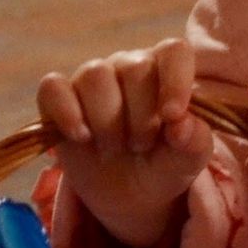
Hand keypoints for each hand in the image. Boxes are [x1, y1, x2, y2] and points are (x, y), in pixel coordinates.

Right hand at [36, 40, 212, 247]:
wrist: (129, 195)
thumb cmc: (164, 166)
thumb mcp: (187, 161)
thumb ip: (195, 141)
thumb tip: (181, 124)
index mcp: (167, 71)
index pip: (174, 51)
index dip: (175, 80)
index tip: (172, 117)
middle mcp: (130, 65)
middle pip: (133, 68)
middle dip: (140, 117)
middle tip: (141, 147)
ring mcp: (92, 78)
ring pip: (95, 75)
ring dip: (107, 121)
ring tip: (114, 148)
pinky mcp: (58, 97)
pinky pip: (52, 87)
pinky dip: (66, 113)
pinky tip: (81, 137)